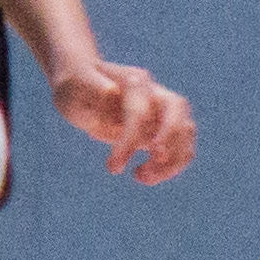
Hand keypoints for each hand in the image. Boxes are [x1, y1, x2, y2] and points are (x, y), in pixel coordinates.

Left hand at [52, 61, 195, 182]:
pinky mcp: (167, 128)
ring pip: (185, 135)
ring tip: (140, 177)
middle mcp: (156, 94)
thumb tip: (111, 92)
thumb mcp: (73, 85)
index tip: (112, 168)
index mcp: (135, 83)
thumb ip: (91, 86)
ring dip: (171, 163)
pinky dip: (172, 167)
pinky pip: (183, 148)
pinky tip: (147, 176)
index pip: (140, 113)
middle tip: (144, 171)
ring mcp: (165, 111)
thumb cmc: (76, 86)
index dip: (129, 142)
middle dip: (167, 147)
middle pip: (178, 119)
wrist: (84, 86)